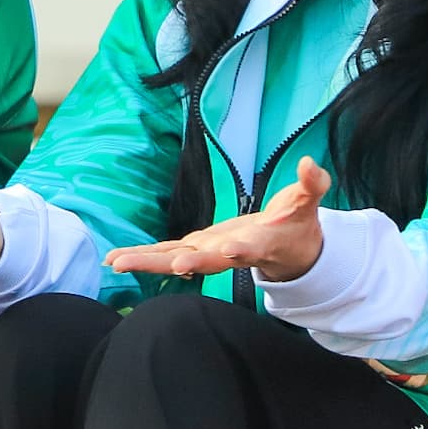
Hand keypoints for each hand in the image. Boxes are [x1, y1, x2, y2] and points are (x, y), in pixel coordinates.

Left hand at [106, 156, 330, 286]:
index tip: (227, 250)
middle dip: (177, 262)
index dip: (239, 249)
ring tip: (116, 263)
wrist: (287, 250)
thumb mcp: (307, 204)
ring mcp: (210, 253)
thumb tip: (310, 163)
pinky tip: (116, 259)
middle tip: (154, 265)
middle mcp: (230, 254)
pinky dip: (144, 255)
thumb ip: (311, 185)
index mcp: (260, 244)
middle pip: (203, 261)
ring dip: (147, 261)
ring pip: (176, 260)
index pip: (249, 248)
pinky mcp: (196, 248)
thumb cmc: (297, 226)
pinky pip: (166, 254)